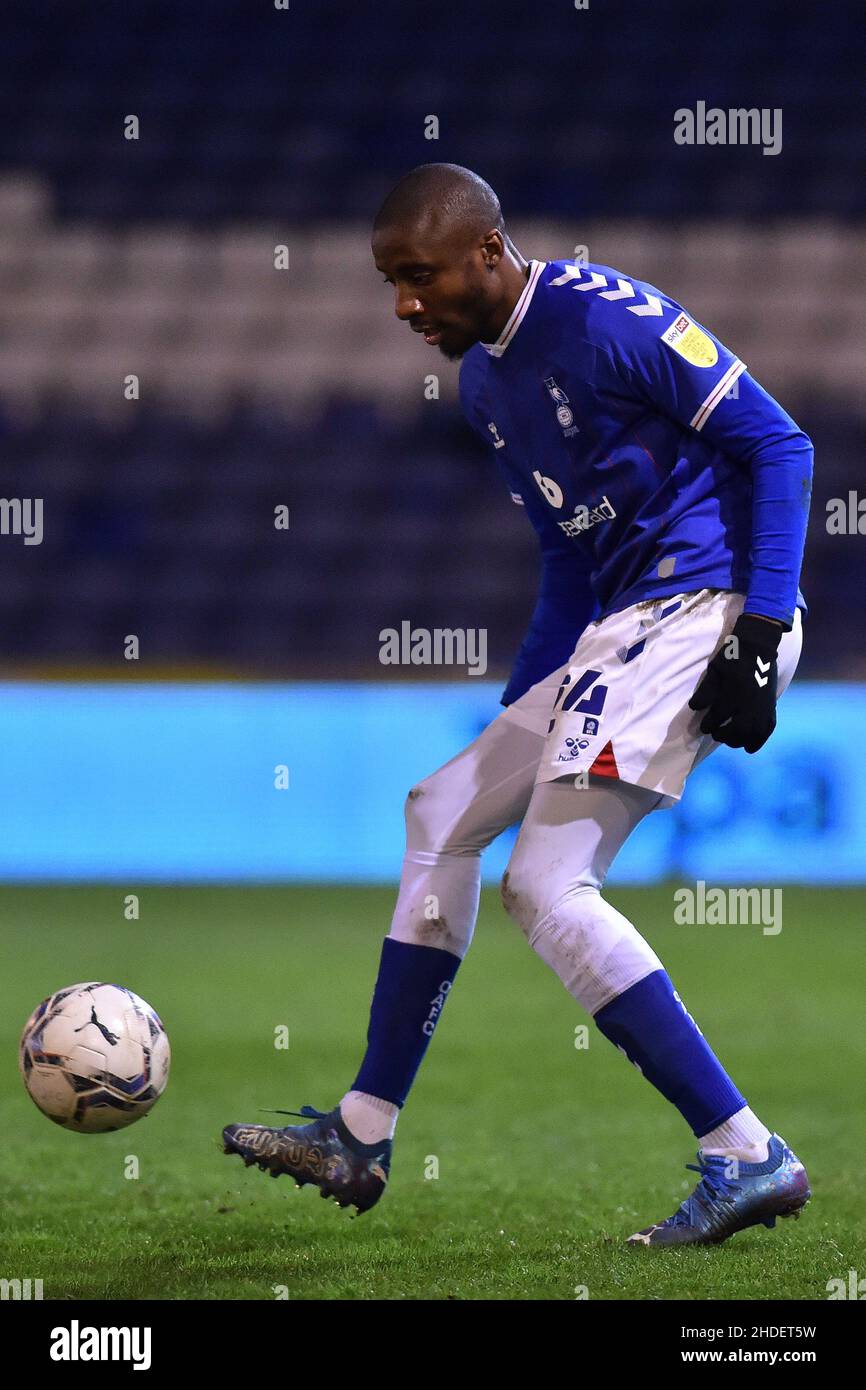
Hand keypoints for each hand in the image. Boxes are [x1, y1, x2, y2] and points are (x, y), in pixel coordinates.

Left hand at [688, 613, 782, 753]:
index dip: (709, 725)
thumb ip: (705, 691)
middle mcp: (749, 703)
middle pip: (736, 730)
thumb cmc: (732, 658)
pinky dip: (758, 741)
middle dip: (724, 736)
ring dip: (739, 740)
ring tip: (730, 740)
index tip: (704, 727)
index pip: (718, 718)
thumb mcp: (714, 671)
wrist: (758, 647)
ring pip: (752, 733)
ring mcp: (762, 706)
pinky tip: (749, 748)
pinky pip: (766, 729)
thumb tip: (695, 707)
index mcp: (733, 693)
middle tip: (716, 733)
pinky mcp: (771, 706)